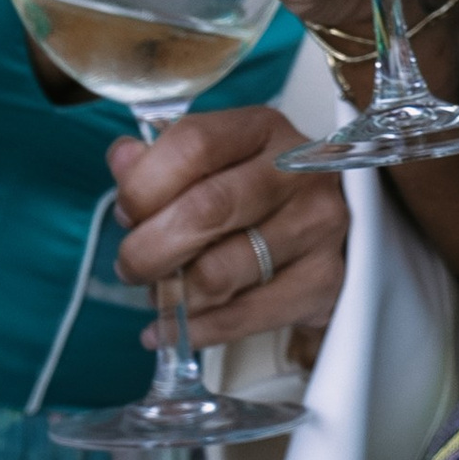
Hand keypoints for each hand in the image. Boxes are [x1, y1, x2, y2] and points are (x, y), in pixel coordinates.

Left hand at [109, 105, 348, 352]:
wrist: (336, 234)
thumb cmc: (257, 194)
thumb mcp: (214, 162)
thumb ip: (162, 159)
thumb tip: (122, 158)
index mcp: (263, 129)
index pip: (193, 144)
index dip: (143, 185)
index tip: (126, 213)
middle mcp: (298, 170)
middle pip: (205, 211)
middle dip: (147, 251)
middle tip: (131, 267)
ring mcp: (318, 225)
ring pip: (219, 274)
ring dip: (172, 295)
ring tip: (163, 293)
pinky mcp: (324, 279)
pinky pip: (242, 318)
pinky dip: (194, 330)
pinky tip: (171, 329)